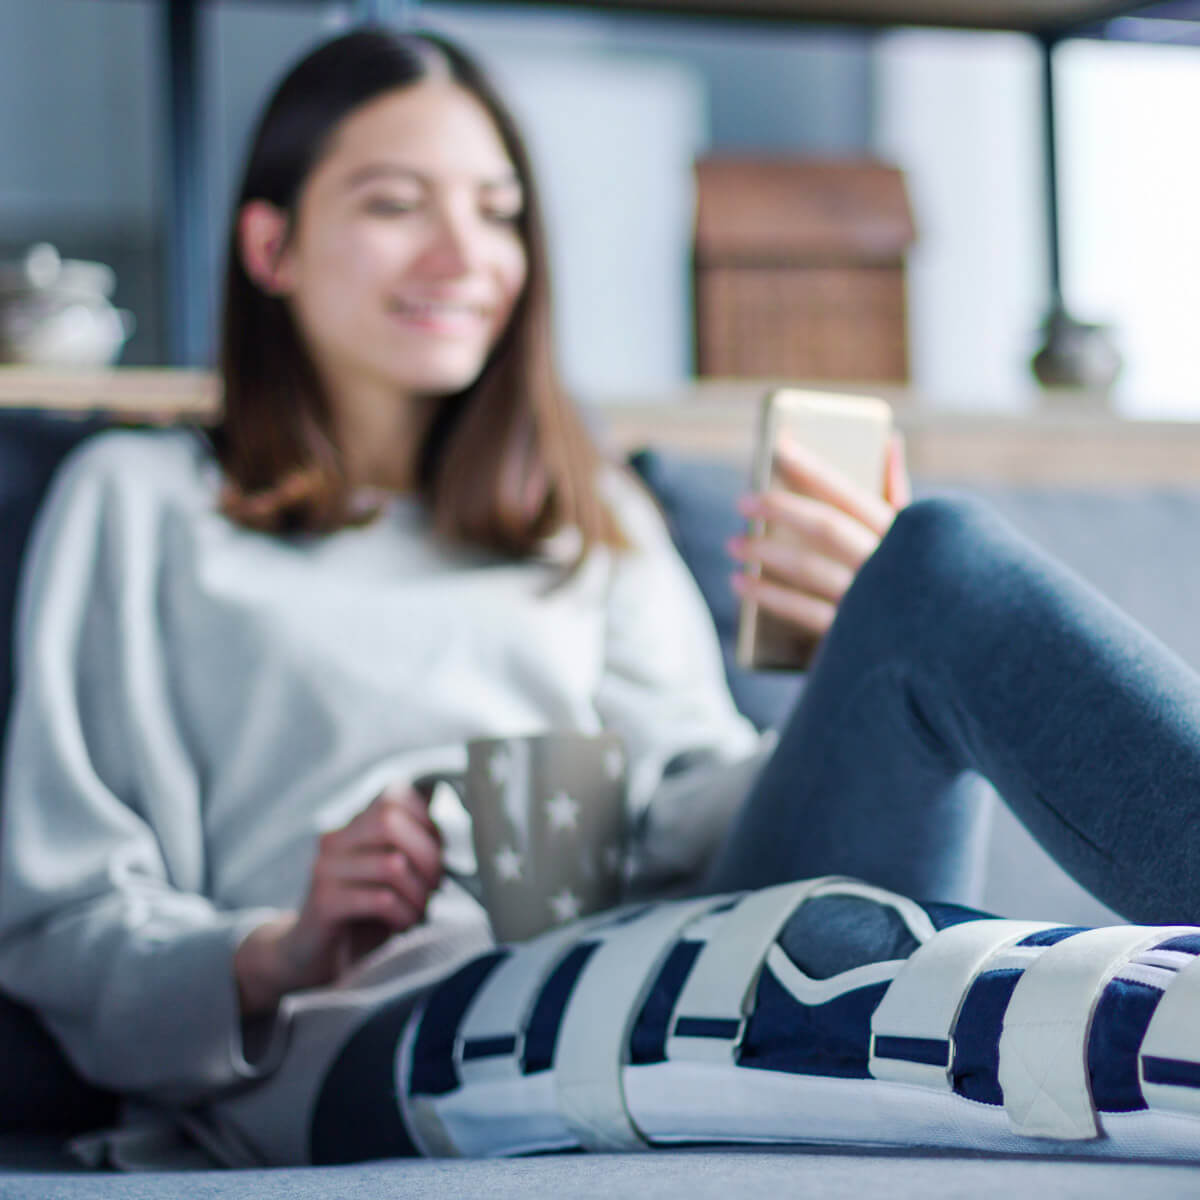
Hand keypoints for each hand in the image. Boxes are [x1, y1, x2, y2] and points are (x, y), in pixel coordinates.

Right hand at [235, 786, 442, 1014]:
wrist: (310, 957)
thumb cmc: (364, 916)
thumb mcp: (391, 878)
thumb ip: (414, 852)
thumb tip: (462, 837)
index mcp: (353, 826)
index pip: (394, 795)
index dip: (426, 821)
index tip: (439, 853)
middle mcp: (336, 841)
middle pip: (391, 822)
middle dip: (427, 856)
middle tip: (435, 887)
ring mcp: (326, 870)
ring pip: (390, 864)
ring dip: (418, 893)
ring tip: (419, 911)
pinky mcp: (323, 903)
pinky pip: (378, 899)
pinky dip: (402, 914)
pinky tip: (402, 925)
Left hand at [728, 432, 910, 641]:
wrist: (943, 649)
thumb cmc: (922, 578)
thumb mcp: (922, 536)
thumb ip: (897, 490)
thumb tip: (888, 439)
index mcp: (905, 535)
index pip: (850, 493)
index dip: (814, 468)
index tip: (779, 446)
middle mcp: (889, 565)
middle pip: (825, 528)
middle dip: (780, 509)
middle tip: (743, 502)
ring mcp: (870, 602)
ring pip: (809, 569)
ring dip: (764, 553)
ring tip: (733, 544)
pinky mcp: (853, 636)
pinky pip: (804, 611)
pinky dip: (768, 595)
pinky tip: (741, 582)